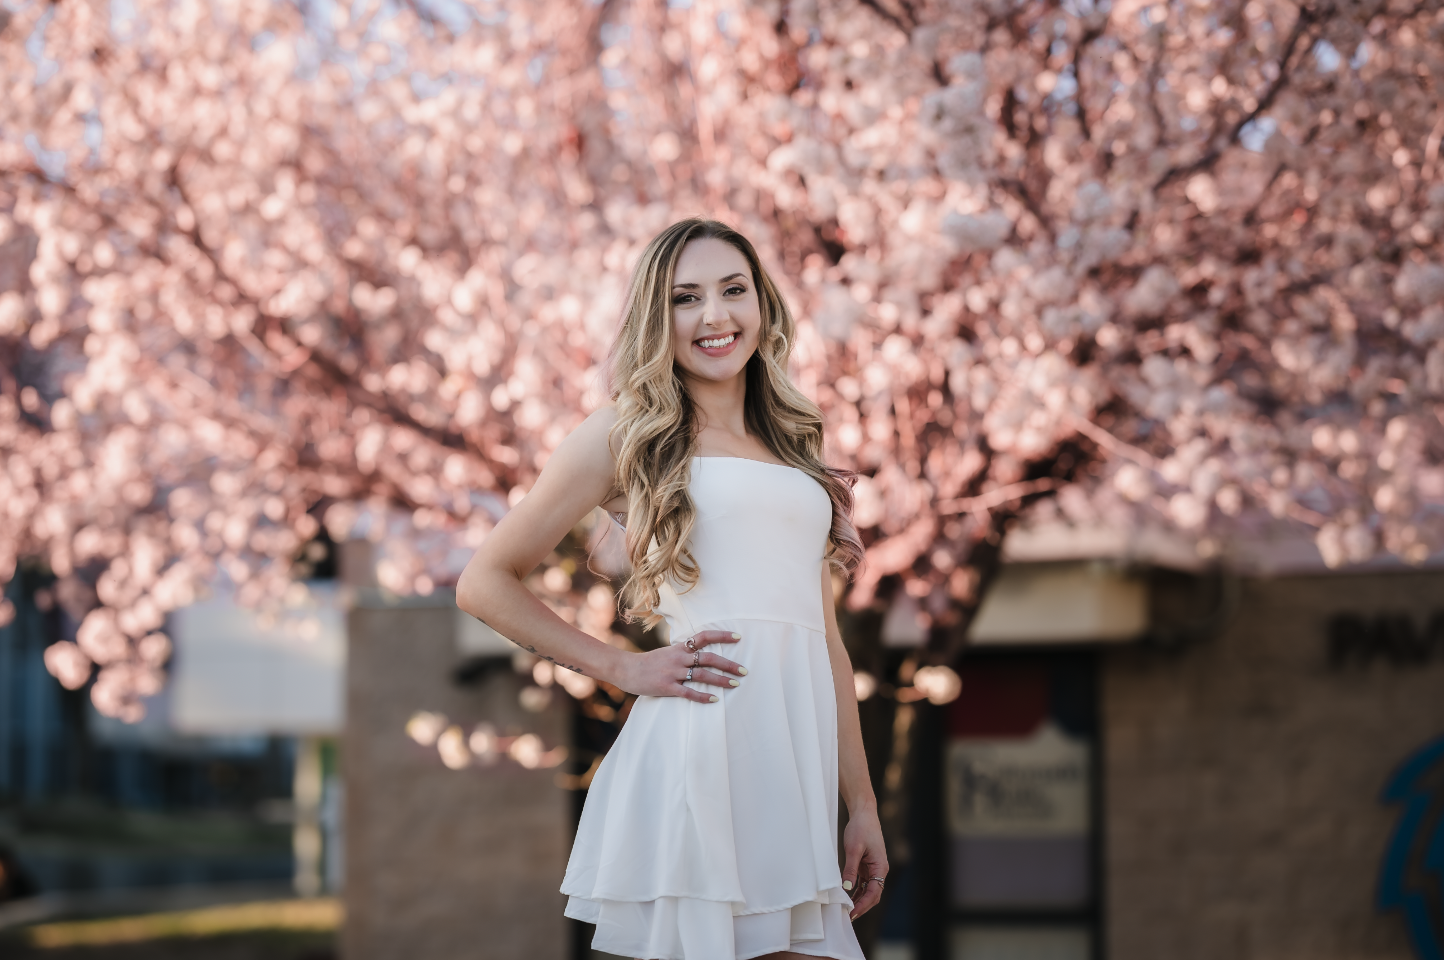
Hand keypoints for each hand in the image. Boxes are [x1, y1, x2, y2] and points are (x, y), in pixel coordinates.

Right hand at [615, 630, 745, 702]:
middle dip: (728, 664)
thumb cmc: (648, 662)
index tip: (738, 637)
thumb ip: (683, 652)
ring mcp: (673, 672)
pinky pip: (689, 692)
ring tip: (735, 684)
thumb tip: (700, 652)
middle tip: (744, 670)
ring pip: (702, 675)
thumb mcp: (667, 652)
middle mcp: (679, 657)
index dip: (722, 636)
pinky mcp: (667, 687)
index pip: (704, 636)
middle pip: (709, 657)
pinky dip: (703, 696)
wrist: (626, 669)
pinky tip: (714, 700)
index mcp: (680, 647)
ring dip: (720, 680)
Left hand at [841, 808, 886, 919]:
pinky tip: (848, 897)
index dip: (863, 905)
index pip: (874, 892)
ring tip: (846, 910)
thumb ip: (851, 869)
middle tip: (848, 916)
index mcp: (880, 867)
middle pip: (872, 894)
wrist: (863, 812)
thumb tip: (847, 888)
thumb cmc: (860, 828)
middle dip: (862, 906)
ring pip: (867, 890)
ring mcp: (873, 868)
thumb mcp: (853, 849)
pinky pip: (863, 882)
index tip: (852, 913)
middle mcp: (879, 870)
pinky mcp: (867, 864)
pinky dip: (856, 890)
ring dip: (858, 900)